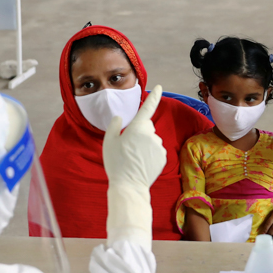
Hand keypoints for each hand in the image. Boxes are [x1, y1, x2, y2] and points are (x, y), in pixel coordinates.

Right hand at [103, 86, 164, 248]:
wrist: (129, 186)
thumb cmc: (116, 163)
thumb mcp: (109, 142)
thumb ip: (114, 126)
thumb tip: (120, 117)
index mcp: (138, 128)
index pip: (148, 108)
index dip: (154, 96)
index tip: (160, 86)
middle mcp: (152, 134)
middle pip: (147, 127)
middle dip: (140, 132)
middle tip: (127, 147)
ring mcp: (159, 146)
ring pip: (152, 140)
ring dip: (144, 145)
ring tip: (133, 158)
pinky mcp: (164, 157)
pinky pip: (156, 150)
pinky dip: (150, 154)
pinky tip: (142, 164)